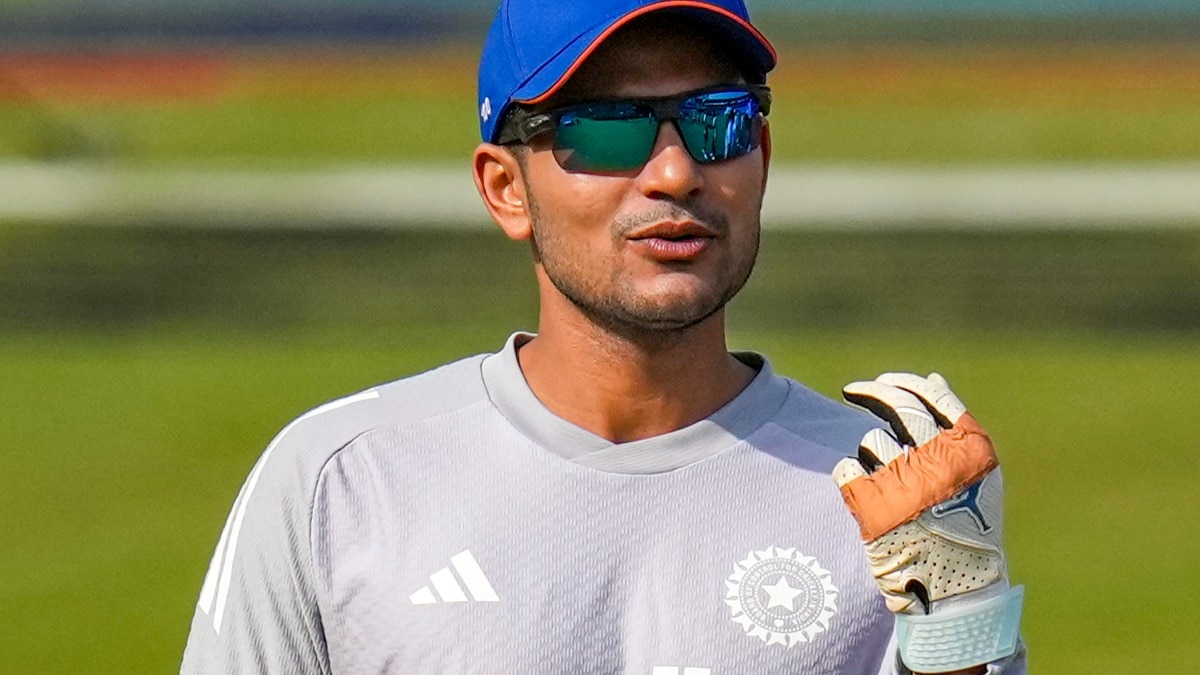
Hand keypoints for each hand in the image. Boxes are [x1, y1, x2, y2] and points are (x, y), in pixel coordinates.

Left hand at [833, 373, 1021, 671]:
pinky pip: (846, 467)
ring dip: (871, 454)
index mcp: (969, 450)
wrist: (956, 589)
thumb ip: (955, 426)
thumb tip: (932, 379)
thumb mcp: (978, 474)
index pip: (931, 396)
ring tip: (888, 484)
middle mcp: (937, 460)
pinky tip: (866, 494)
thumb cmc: (968, 527)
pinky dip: (850, 476)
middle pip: (897, 405)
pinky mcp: (870, 504)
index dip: (904, 383)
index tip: (886, 381)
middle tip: (853, 390)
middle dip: (871, 392)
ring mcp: (903, 482)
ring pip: (870, 440)